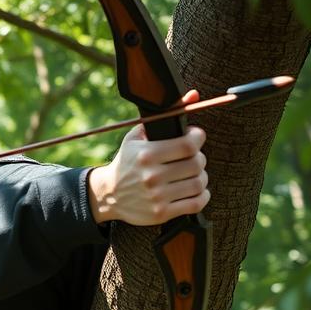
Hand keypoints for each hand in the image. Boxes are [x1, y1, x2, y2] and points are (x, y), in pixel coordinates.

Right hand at [86, 90, 209, 225]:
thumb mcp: (138, 136)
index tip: (195, 137)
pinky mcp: (161, 213)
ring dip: (201, 177)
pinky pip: (196, 204)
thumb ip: (166, 115)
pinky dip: (202, 195)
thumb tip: (195, 95)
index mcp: (146, 154)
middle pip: (196, 164)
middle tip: (192, 157)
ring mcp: (156, 197)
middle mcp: (151, 176)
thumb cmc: (127, 161)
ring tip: (192, 174)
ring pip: (199, 183)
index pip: (188, 145)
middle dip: (199, 158)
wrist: (108, 194)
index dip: (198, 138)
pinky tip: (195, 190)